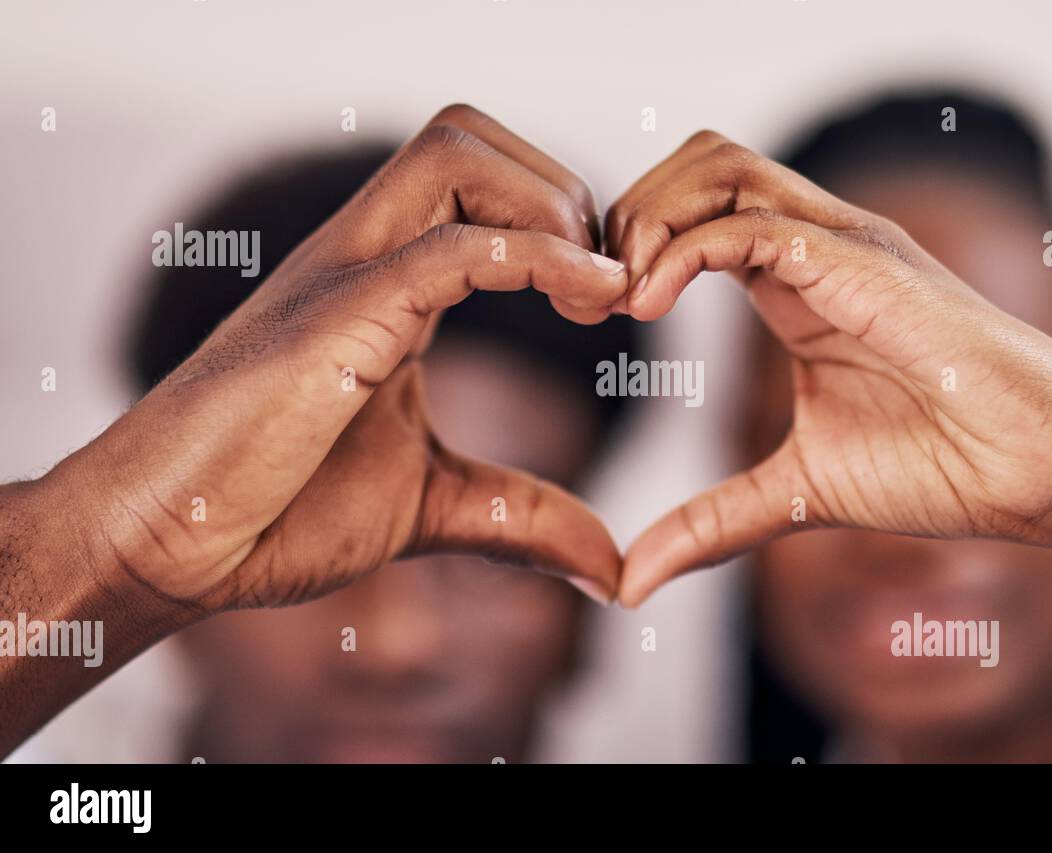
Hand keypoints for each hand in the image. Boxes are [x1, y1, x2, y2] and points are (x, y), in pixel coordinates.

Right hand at [58, 105, 628, 612]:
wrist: (166, 545)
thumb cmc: (276, 514)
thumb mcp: (431, 506)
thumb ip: (519, 518)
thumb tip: (611, 568)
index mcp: (384, 285)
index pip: (478, 183)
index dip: (561, 219)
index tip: (612, 301)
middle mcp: (361, 259)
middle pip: (467, 137)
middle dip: (562, 191)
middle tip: (605, 286)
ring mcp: (343, 278)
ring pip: (455, 156)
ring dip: (551, 208)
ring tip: (597, 295)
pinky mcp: (334, 321)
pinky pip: (448, 249)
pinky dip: (536, 260)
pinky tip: (587, 307)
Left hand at [608, 131, 1051, 605]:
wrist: (1035, 474)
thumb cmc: (940, 469)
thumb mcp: (792, 496)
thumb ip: (711, 525)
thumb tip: (632, 583)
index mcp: (797, 284)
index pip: (695, 212)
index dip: (629, 247)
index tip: (591, 315)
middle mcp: (817, 247)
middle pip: (698, 164)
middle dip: (627, 213)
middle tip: (590, 294)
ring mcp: (843, 246)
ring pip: (720, 165)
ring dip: (647, 216)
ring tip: (619, 297)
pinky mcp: (862, 264)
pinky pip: (750, 226)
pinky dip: (680, 252)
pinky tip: (648, 307)